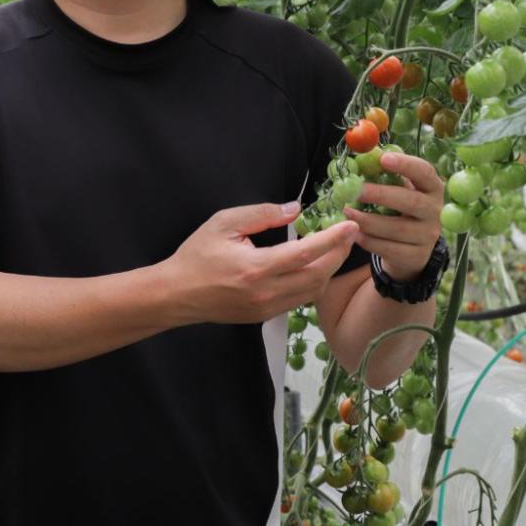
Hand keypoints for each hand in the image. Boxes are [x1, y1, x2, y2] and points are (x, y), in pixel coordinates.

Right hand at [162, 202, 361, 324]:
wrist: (176, 294)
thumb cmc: (196, 255)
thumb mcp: (224, 223)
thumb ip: (262, 214)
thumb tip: (295, 209)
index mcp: (256, 268)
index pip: (306, 252)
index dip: (333, 238)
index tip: (350, 225)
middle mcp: (266, 292)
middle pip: (318, 275)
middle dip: (338, 254)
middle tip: (349, 234)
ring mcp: (267, 308)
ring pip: (313, 291)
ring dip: (328, 269)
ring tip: (334, 248)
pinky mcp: (265, 316)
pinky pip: (299, 300)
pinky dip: (313, 282)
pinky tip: (313, 265)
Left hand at [342, 152, 444, 278]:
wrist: (412, 250)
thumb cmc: (401, 211)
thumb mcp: (399, 191)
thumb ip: (385, 176)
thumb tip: (362, 157)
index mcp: (432, 187)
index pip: (425, 172)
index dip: (406, 165)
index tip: (383, 159)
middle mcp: (435, 211)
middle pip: (411, 201)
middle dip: (381, 195)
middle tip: (356, 191)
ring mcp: (428, 235)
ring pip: (397, 228)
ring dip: (368, 220)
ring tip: (347, 212)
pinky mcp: (416, 256)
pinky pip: (389, 248)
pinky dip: (368, 240)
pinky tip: (354, 233)